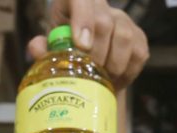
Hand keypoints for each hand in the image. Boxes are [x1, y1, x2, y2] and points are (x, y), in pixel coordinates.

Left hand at [27, 0, 149, 90]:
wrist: (90, 62)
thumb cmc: (66, 51)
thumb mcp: (51, 48)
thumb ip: (43, 48)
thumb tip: (37, 48)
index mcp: (74, 2)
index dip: (83, 19)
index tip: (82, 46)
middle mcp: (102, 6)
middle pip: (104, 22)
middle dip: (96, 53)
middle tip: (88, 73)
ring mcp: (123, 20)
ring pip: (124, 37)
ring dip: (112, 64)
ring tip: (102, 79)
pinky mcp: (139, 37)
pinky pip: (138, 54)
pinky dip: (126, 72)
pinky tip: (114, 80)